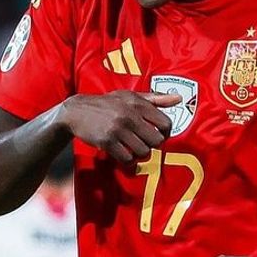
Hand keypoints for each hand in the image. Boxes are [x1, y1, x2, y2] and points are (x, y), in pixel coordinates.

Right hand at [59, 91, 179, 162]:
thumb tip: (179, 99)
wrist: (76, 111)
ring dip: (139, 153)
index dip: (165, 133)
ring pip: (143, 151)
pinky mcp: (107, 141)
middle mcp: (129, 115)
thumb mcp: (129, 96)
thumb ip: (155, 99)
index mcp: (138, 103)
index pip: (166, 123)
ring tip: (132, 148)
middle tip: (143, 142)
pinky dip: (127, 160)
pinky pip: (127, 158)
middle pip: (156, 140)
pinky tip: (122, 154)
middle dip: (152, 145)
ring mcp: (118, 129)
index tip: (157, 135)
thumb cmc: (106, 104)